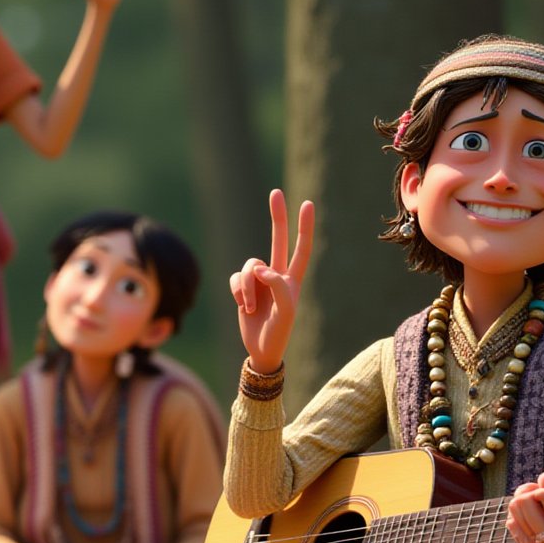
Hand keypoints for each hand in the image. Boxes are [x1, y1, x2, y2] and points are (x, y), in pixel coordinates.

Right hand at [230, 189, 314, 374]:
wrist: (261, 349)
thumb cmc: (279, 332)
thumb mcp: (286, 311)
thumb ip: (278, 286)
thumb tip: (261, 267)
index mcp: (293, 280)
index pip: (302, 249)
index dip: (304, 227)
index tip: (307, 204)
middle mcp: (276, 275)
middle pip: (277, 240)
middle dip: (277, 217)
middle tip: (275, 193)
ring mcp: (259, 281)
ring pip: (249, 266)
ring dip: (247, 287)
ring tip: (251, 307)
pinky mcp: (243, 287)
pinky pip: (236, 278)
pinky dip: (239, 292)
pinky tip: (243, 306)